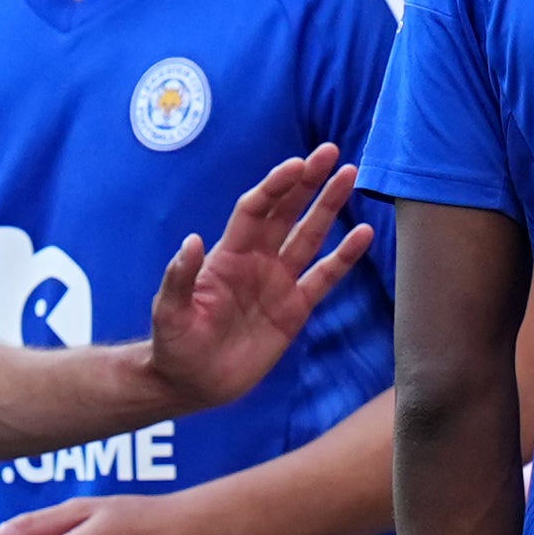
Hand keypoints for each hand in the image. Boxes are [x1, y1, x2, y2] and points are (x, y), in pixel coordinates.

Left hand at [146, 148, 373, 411]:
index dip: (276, 186)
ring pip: (310, 236)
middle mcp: (257, 261)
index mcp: (228, 255)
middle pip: (287, 212)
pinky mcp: (295, 309)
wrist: (192, 382)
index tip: (298, 164)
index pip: (256, 210)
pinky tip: (364, 234)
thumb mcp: (169, 311)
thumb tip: (192, 240)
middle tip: (331, 153)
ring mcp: (278, 283)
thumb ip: (181, 277)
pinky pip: (324, 277)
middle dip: (308, 182)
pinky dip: (344, 256)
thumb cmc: (174, 345)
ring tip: (350, 176)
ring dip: (329, 207)